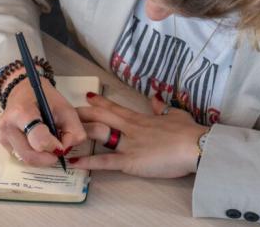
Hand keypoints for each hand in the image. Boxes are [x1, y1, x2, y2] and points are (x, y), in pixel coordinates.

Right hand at [0, 71, 86, 166]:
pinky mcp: (2, 142)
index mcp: (22, 112)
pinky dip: (33, 155)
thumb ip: (73, 130)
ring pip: (25, 159)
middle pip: (29, 155)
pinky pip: (20, 156)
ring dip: (41, 158)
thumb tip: (65, 150)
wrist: (23, 89)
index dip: (53, 147)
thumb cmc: (44, 97)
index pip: (38, 140)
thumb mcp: (66, 108)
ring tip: (48, 144)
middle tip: (58, 151)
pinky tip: (38, 142)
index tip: (61, 144)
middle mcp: (8, 125)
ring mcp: (3, 135)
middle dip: (48, 158)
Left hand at [69, 93, 207, 177]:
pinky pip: (105, 161)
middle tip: (64, 111)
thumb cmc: (188, 131)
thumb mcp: (175, 114)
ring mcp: (128, 144)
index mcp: (140, 119)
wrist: (196, 145)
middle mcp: (130, 128)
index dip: (100, 102)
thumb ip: (161, 108)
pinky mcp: (130, 161)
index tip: (87, 96)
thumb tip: (155, 98)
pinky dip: (89, 162)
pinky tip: (74, 162)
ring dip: (80, 132)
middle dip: (82, 114)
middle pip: (100, 117)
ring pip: (98, 134)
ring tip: (63, 133)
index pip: (115, 108)